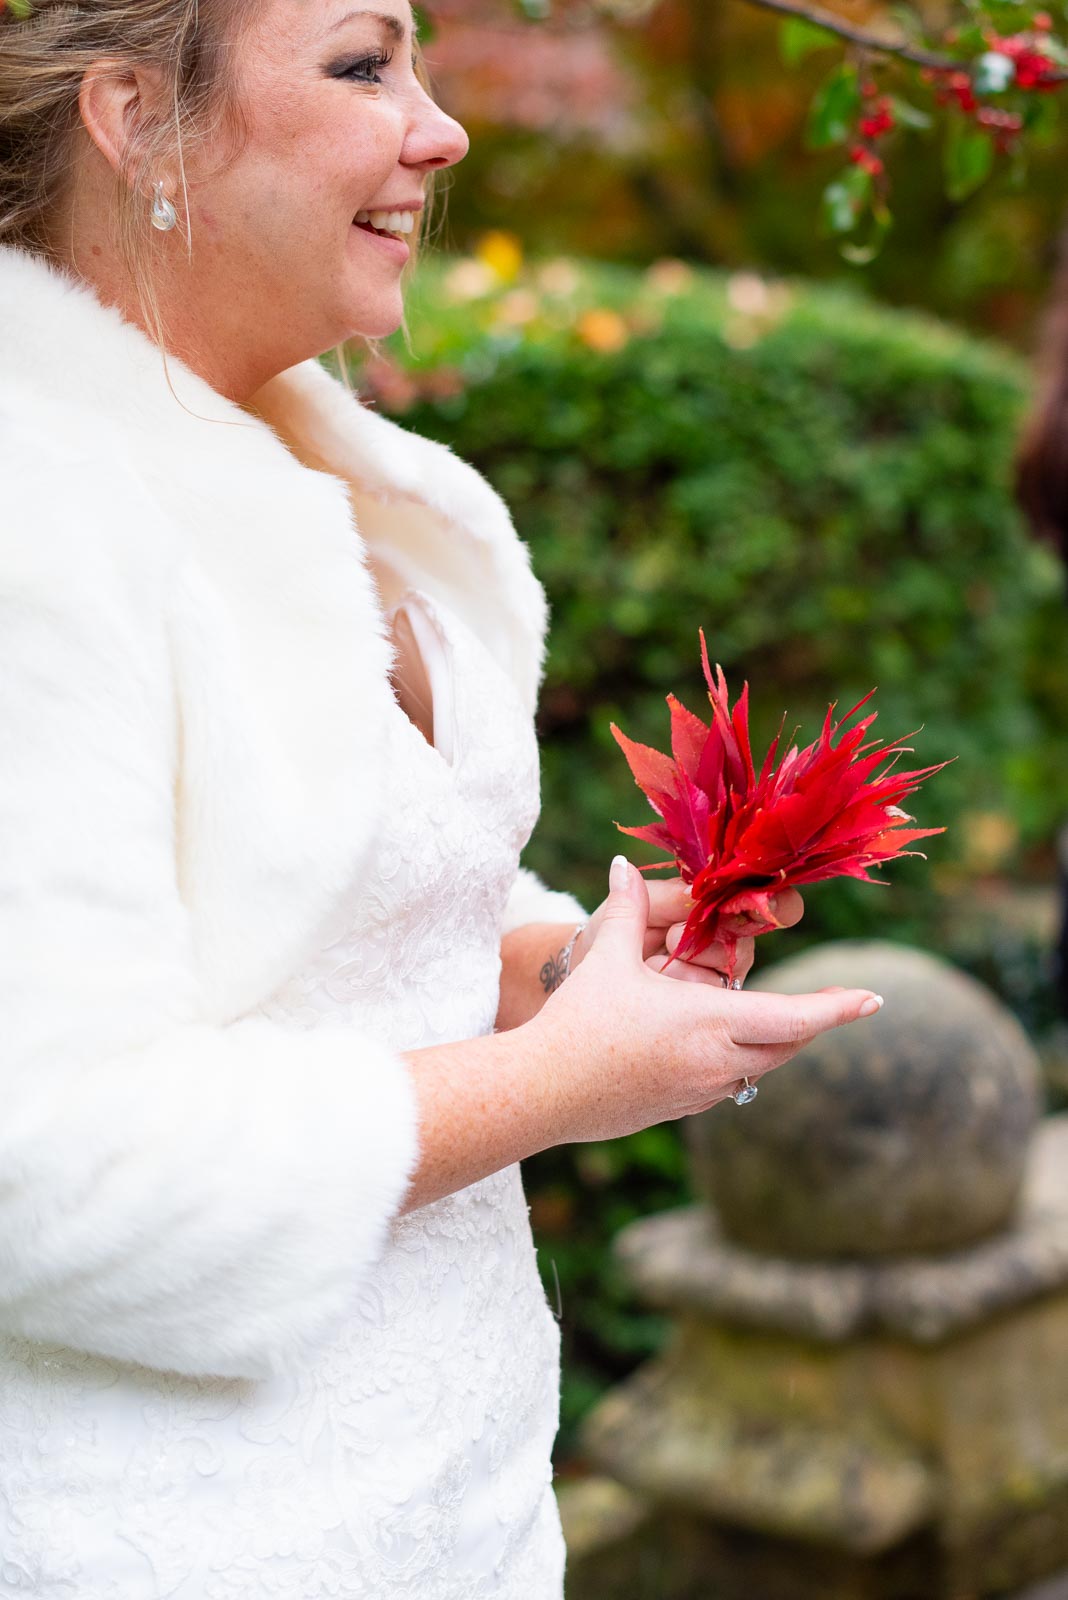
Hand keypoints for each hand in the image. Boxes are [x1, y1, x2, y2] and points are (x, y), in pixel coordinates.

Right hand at [533, 856, 881, 1143]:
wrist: (543, 1092)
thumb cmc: (578, 1022)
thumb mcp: (607, 960)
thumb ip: (625, 910)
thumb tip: (623, 864)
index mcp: (711, 1021)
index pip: (795, 1016)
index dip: (838, 1008)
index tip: (873, 1000)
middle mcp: (718, 1062)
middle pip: (788, 1045)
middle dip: (811, 1022)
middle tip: (834, 1006)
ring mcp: (701, 1092)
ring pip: (759, 1069)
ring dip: (773, 1044)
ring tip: (778, 1020)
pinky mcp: (680, 1110)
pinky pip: (727, 1085)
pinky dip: (738, 1063)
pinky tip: (718, 1048)